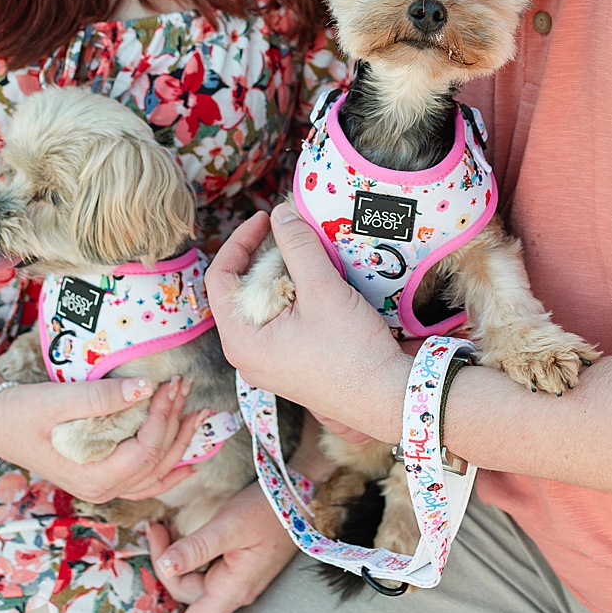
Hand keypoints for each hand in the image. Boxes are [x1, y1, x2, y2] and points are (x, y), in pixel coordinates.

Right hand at [0, 378, 215, 505]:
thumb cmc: (21, 411)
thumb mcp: (56, 400)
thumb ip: (101, 397)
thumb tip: (145, 387)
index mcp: (93, 476)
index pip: (145, 449)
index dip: (163, 416)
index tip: (170, 382)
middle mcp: (102, 489)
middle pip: (155, 461)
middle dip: (175, 422)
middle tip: (185, 386)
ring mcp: (103, 488)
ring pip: (155, 474)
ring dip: (179, 444)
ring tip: (196, 413)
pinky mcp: (101, 477)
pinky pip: (145, 482)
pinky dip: (169, 471)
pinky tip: (188, 462)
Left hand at [126, 483, 300, 612]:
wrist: (299, 496)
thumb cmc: (268, 511)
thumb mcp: (229, 526)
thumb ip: (195, 548)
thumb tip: (164, 566)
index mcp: (233, 590)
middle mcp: (233, 590)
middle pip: (184, 592)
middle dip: (162, 562)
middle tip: (154, 526)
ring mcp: (235, 578)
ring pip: (190, 577)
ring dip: (171, 555)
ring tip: (163, 525)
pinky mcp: (235, 563)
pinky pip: (201, 567)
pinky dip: (184, 552)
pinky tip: (178, 531)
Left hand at [206, 206, 411, 442]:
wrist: (390, 399)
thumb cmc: (353, 354)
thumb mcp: (323, 291)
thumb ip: (298, 248)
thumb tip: (281, 213)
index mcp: (240, 341)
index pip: (220, 278)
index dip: (239, 241)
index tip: (265, 219)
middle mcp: (247, 355)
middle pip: (241, 290)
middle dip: (264, 258)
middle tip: (291, 235)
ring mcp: (269, 362)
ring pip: (263, 303)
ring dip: (282, 275)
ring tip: (307, 255)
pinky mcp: (291, 363)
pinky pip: (281, 320)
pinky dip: (295, 296)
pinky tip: (318, 283)